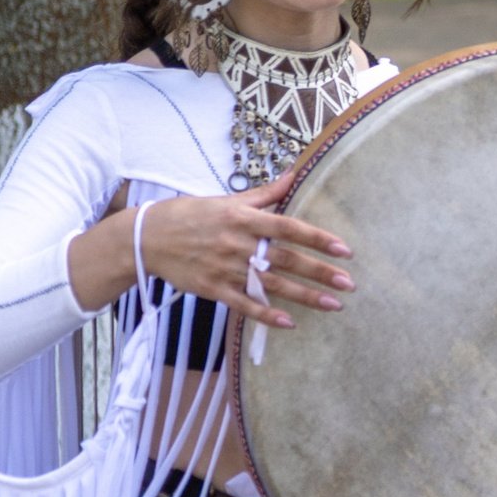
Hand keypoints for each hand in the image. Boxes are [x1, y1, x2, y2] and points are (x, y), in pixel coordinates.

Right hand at [73, 180, 354, 326]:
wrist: (147, 238)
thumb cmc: (191, 215)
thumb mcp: (227, 200)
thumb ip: (265, 194)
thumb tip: (295, 173)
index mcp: (243, 219)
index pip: (289, 228)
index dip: (318, 239)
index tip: (345, 250)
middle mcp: (238, 244)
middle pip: (286, 260)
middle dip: (320, 273)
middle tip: (349, 284)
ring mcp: (225, 268)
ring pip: (271, 285)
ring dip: (304, 296)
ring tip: (334, 305)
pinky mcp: (212, 288)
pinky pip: (243, 304)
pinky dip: (266, 315)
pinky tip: (289, 323)